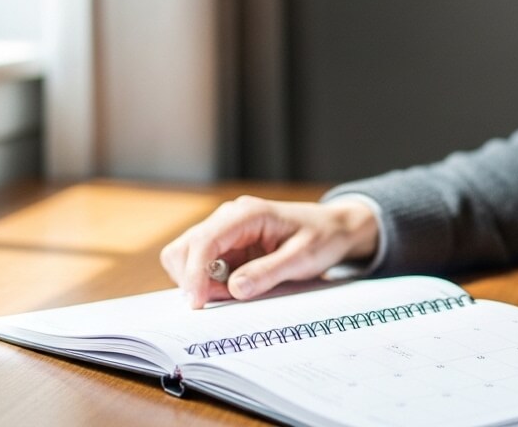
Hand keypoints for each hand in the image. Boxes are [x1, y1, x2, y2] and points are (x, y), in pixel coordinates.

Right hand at [159, 196, 379, 308]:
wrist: (333, 229)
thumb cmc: (322, 237)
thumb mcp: (303, 258)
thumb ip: (268, 272)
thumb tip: (234, 289)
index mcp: (247, 213)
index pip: (204, 241)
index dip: (194, 274)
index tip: (198, 304)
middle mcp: (228, 218)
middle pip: (184, 249)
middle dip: (193, 280)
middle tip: (224, 301)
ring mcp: (224, 231)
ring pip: (187, 259)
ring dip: (201, 283)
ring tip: (237, 293)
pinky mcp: (226, 246)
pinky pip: (202, 267)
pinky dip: (210, 284)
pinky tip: (237, 288)